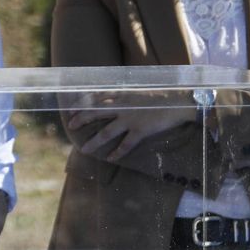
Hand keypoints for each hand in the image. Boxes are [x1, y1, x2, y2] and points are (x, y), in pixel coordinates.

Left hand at [66, 100, 193, 160]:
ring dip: (94, 142)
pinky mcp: (141, 130)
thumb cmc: (160, 95)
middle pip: (96, 113)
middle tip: (71, 126)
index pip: (95, 98)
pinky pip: (126, 144)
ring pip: (107, 132)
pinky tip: (109, 159)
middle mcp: (123, 106)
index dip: (82, 104)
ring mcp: (131, 119)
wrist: (178, 102)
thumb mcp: (137, 91)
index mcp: (122, 95)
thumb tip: (111, 98)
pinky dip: (117, 152)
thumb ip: (123, 95)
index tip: (71, 110)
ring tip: (84, 149)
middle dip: (81, 120)